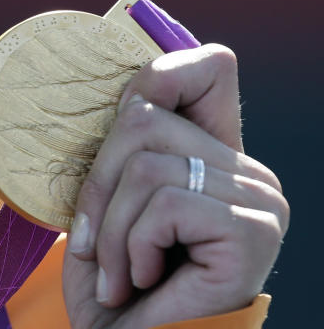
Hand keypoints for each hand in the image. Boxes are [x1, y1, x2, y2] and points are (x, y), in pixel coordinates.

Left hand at [62, 44, 288, 328]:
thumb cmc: (116, 285)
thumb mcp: (109, 202)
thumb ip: (124, 147)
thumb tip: (122, 94)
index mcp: (217, 156)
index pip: (211, 67)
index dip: (159, 75)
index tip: (118, 120)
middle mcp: (249, 172)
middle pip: (144, 118)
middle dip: (99, 184)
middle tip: (93, 243)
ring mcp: (258, 201)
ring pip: (146, 164)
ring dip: (110, 227)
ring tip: (117, 273)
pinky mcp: (251, 231)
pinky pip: (164, 204)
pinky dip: (131, 246)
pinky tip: (143, 280)